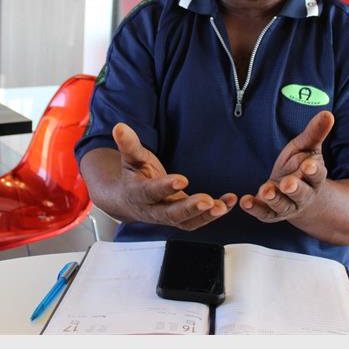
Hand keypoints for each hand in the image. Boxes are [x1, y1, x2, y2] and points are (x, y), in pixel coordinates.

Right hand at [113, 123, 236, 230]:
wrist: (129, 202)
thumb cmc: (134, 176)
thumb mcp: (131, 159)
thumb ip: (128, 144)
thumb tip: (119, 126)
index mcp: (139, 194)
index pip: (151, 192)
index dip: (165, 187)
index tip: (181, 179)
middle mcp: (154, 210)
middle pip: (172, 213)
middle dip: (190, 208)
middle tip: (208, 201)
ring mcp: (169, 217)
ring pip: (187, 222)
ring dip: (206, 216)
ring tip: (222, 206)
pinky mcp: (182, 219)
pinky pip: (199, 220)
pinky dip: (215, 213)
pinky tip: (229, 202)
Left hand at [240, 111, 333, 222]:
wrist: (293, 192)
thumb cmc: (300, 166)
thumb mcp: (306, 147)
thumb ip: (315, 133)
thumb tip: (328, 114)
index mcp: (314, 178)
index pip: (317, 175)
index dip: (313, 170)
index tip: (309, 164)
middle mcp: (303, 195)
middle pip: (301, 193)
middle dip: (295, 188)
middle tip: (288, 183)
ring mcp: (287, 206)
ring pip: (282, 205)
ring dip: (274, 198)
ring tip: (266, 190)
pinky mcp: (270, 212)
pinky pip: (263, 212)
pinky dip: (254, 208)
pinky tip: (245, 201)